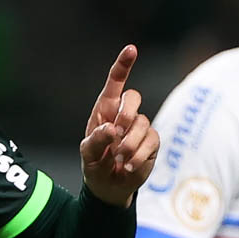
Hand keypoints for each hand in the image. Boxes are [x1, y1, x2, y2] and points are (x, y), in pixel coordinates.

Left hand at [81, 45, 158, 205]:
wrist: (109, 187)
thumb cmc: (94, 165)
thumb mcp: (87, 154)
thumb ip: (96, 140)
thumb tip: (112, 129)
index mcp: (105, 110)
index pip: (115, 82)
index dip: (123, 65)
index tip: (131, 49)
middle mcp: (124, 115)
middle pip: (134, 97)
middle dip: (126, 113)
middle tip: (117, 133)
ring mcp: (139, 128)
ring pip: (143, 122)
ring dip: (128, 144)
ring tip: (118, 160)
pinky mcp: (151, 143)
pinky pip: (151, 141)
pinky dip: (137, 156)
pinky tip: (128, 166)